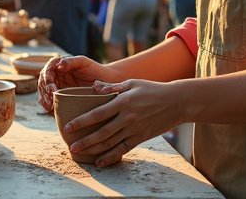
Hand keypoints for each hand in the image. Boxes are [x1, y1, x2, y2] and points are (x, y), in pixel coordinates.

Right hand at [37, 55, 122, 112]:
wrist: (106, 82)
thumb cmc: (95, 70)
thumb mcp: (83, 62)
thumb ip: (71, 61)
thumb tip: (58, 64)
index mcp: (60, 65)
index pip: (47, 70)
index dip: (47, 79)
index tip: (51, 88)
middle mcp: (56, 75)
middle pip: (43, 82)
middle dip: (44, 91)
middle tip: (50, 100)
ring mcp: (58, 86)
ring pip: (43, 92)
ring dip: (44, 99)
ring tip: (50, 106)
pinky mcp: (61, 97)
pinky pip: (49, 101)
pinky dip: (48, 105)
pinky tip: (51, 110)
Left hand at [63, 79, 184, 166]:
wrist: (177, 102)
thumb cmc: (152, 89)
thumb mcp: (132, 83)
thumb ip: (112, 87)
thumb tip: (94, 87)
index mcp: (122, 102)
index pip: (97, 113)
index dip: (81, 121)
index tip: (68, 127)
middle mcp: (127, 117)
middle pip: (102, 132)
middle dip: (85, 141)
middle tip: (72, 146)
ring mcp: (135, 129)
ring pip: (111, 143)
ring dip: (95, 150)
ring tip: (81, 153)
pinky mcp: (142, 137)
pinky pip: (124, 149)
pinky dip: (111, 157)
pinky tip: (101, 162)